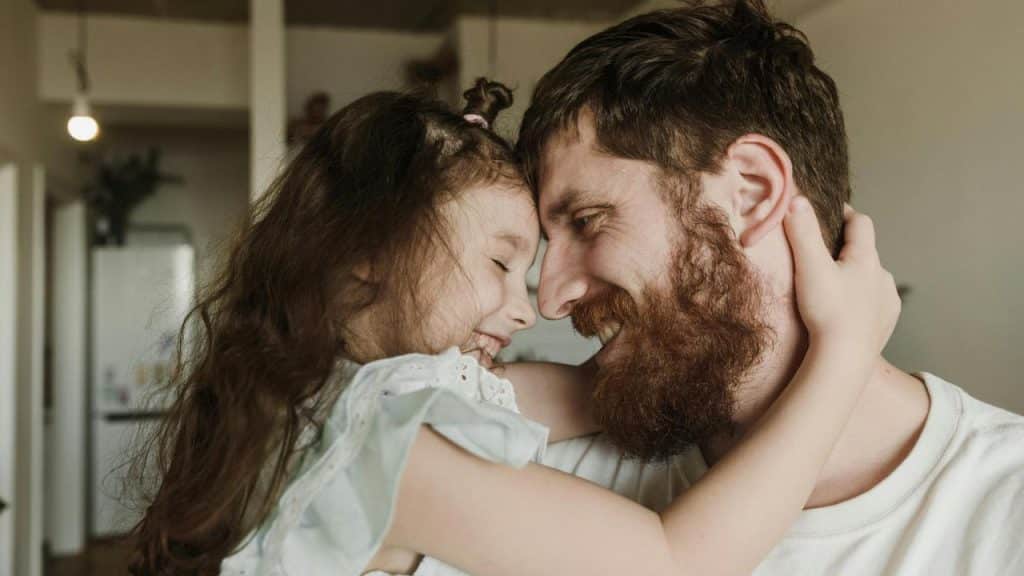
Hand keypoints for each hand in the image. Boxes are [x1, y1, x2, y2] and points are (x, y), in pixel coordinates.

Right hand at [783, 196, 899, 353]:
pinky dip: (863, 300)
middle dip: (848, 249)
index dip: (846, 214)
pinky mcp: (887, 322)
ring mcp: (888, 300)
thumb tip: (797, 198)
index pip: (861, 223)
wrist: (845, 358)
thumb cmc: (827, 311)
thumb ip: (802, 231)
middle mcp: (882, 275)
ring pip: (873, 278)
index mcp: (865, 258)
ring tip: (834, 286)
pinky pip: (877, 302)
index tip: (831, 212)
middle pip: (867, 252)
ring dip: (857, 277)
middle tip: (823, 255)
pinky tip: (849, 310)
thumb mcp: (809, 267)